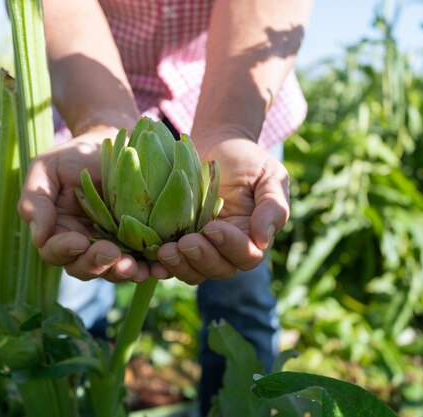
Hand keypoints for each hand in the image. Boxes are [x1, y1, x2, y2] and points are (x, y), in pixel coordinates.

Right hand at [18, 127, 150, 282]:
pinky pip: (144, 261)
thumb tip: (38, 238)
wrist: (115, 140)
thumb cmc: (75, 155)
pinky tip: (158, 266)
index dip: (65, 250)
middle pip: (85, 268)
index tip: (79, 241)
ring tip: (137, 268)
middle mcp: (85, 246)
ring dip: (125, 272)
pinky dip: (150, 267)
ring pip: (115, 271)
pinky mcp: (140, 243)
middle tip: (112, 253)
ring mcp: (114, 246)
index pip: (55, 252)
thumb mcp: (47, 168)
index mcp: (59, 233)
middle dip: (97, 264)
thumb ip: (35, 200)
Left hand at [151, 138, 289, 284]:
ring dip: (179, 266)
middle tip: (185, 242)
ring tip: (164, 250)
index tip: (213, 227)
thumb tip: (263, 241)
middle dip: (202, 259)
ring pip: (192, 271)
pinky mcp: (177, 241)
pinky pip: (170, 262)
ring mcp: (201, 248)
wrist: (215, 145)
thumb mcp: (270, 176)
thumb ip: (273, 207)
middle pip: (218, 270)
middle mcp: (226, 250)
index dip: (230, 246)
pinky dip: (159, 266)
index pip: (246, 255)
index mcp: (252, 239)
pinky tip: (149, 261)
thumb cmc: (248, 160)